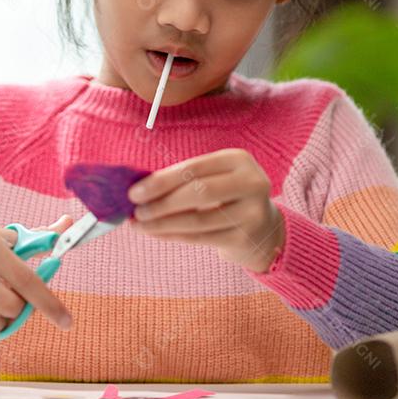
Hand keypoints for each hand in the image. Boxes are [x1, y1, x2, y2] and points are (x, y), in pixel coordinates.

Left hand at [128, 148, 284, 272]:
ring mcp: (251, 212)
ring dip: (162, 223)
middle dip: (161, 202)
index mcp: (239, 160)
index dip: (161, 181)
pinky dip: (173, 235)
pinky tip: (157, 233)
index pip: (193, 168)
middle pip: (197, 192)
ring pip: (197, 219)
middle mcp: (251, 183)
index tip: (134, 191)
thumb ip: (183, 179)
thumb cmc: (227, 197)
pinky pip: (200, 237)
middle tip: (136, 211)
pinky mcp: (244, 238)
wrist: (263, 229)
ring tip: (140, 224)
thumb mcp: (214, 178)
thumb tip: (139, 188)